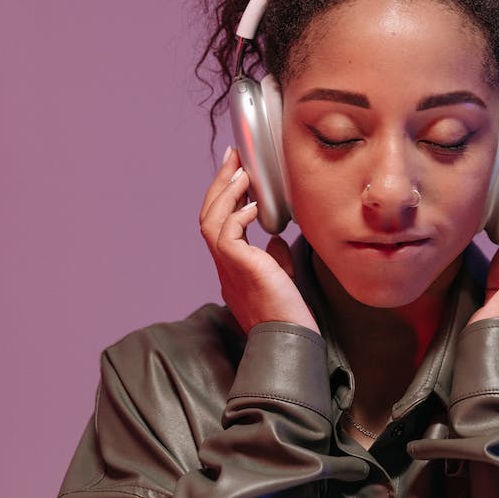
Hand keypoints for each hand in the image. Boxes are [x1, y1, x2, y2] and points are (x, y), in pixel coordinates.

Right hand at [199, 147, 319, 335]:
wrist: (290, 341)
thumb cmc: (289, 315)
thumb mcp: (279, 279)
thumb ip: (274, 258)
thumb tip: (274, 236)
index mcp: (231, 268)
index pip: (219, 225)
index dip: (225, 198)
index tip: (237, 174)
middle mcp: (223, 266)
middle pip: (208, 216)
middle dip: (220, 183)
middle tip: (234, 157)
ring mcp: (227, 267)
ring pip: (210, 221)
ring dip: (226, 192)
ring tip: (242, 172)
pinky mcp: (239, 268)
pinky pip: (226, 233)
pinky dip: (238, 215)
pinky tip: (254, 205)